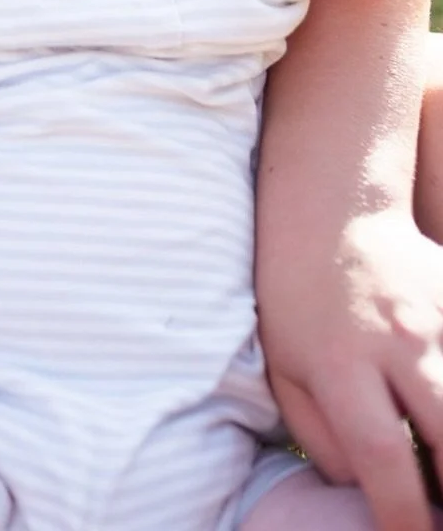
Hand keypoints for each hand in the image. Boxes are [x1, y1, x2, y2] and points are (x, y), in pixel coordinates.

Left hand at [262, 207, 442, 530]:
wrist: (333, 210)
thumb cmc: (299, 301)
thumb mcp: (285, 369)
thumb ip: (321, 439)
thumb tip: (369, 494)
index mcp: (339, 362)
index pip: (381, 456)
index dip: (404, 515)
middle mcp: (396, 341)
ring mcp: (440, 320)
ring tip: (441, 464)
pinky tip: (441, 412)